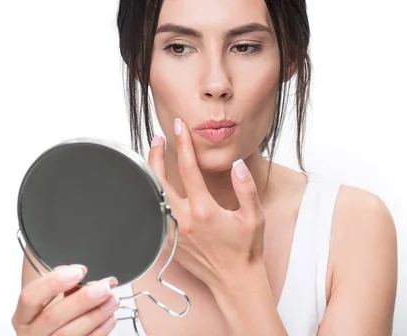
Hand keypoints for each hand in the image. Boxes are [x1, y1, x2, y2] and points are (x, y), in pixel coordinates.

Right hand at [12, 265, 118, 335]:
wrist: (56, 334)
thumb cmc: (56, 314)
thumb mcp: (52, 297)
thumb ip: (63, 284)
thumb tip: (83, 274)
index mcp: (24, 315)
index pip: (30, 296)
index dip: (54, 282)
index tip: (79, 272)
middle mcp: (32, 333)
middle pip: (53, 316)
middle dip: (82, 300)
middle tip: (104, 288)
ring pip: (68, 334)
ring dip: (95, 315)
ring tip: (112, 301)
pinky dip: (100, 331)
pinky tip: (110, 318)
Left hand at [147, 118, 265, 288]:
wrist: (235, 280)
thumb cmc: (246, 250)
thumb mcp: (254, 216)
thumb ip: (246, 188)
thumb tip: (237, 164)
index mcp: (204, 210)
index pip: (188, 168)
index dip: (183, 144)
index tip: (179, 127)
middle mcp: (185, 220)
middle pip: (159, 180)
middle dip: (155, 155)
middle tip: (158, 139)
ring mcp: (174, 232)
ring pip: (154, 197)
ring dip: (151, 175)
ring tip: (154, 158)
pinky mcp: (170, 242)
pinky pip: (156, 215)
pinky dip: (153, 197)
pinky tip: (156, 188)